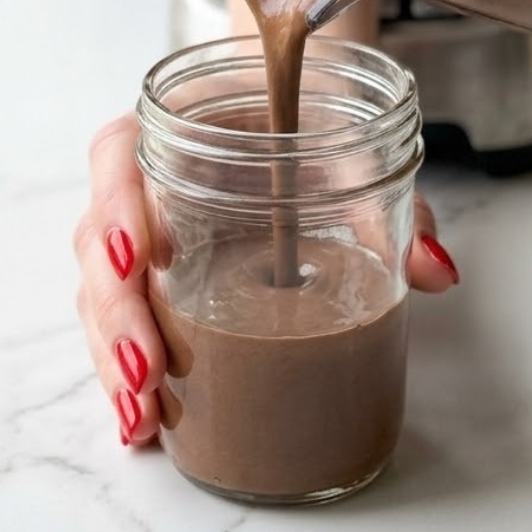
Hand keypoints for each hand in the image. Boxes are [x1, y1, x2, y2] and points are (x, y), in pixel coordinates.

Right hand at [73, 112, 459, 446]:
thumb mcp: (356, 158)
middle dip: (116, 310)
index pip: (117, 152)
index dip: (117, 202)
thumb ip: (394, 206)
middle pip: (95, 239)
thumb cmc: (312, 128)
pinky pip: (119, 320)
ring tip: (143, 412)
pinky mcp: (153, 279)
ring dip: (113, 354)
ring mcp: (143, 234)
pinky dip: (123, 371)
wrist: (297, 111)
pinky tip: (143, 420)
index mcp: (180, 128)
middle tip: (148, 366)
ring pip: (99, 290)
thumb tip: (436, 272)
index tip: (144, 257)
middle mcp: (145, 180)